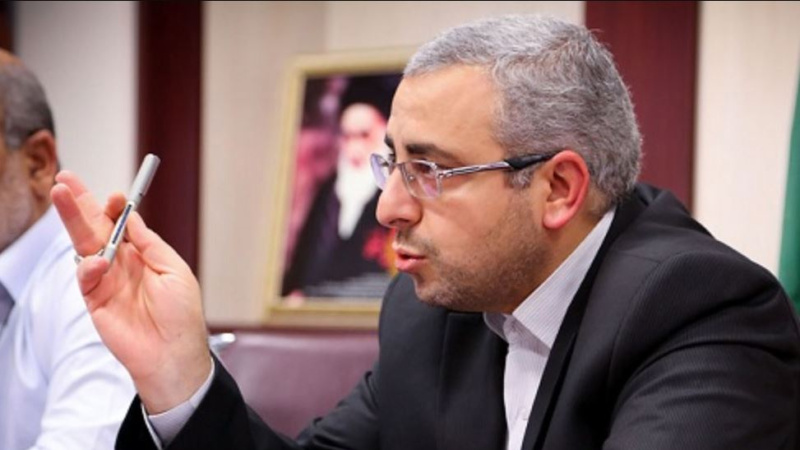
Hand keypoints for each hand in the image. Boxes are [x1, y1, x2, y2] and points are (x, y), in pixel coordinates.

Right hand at [50, 170, 211, 413]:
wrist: (173, 354)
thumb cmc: (182, 315)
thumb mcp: (174, 270)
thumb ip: (149, 243)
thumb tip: (130, 217)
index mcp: (144, 254)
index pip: (122, 224)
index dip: (115, 207)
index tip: (115, 195)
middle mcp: (122, 264)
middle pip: (95, 228)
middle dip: (79, 204)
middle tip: (65, 180)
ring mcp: (106, 281)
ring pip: (83, 245)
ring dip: (72, 220)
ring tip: (61, 195)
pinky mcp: (94, 301)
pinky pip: (84, 277)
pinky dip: (88, 266)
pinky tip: (97, 262)